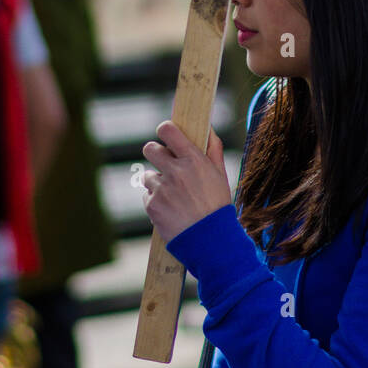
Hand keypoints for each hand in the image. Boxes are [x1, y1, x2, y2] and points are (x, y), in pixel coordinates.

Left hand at [140, 121, 232, 243]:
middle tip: (164, 163)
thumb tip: (207, 127)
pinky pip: (146, 196)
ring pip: (147, 175)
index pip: (168, 130)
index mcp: (193, 159)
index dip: (165, 129)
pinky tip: (169, 209)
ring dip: (156, 182)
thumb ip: (213, 148)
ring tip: (172, 195)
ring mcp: (162, 188)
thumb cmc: (217, 205)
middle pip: (150, 148)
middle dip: (155, 153)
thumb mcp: (221, 174)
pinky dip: (155, 201)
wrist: (210, 240)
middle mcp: (176, 171)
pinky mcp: (152, 205)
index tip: (166, 134)